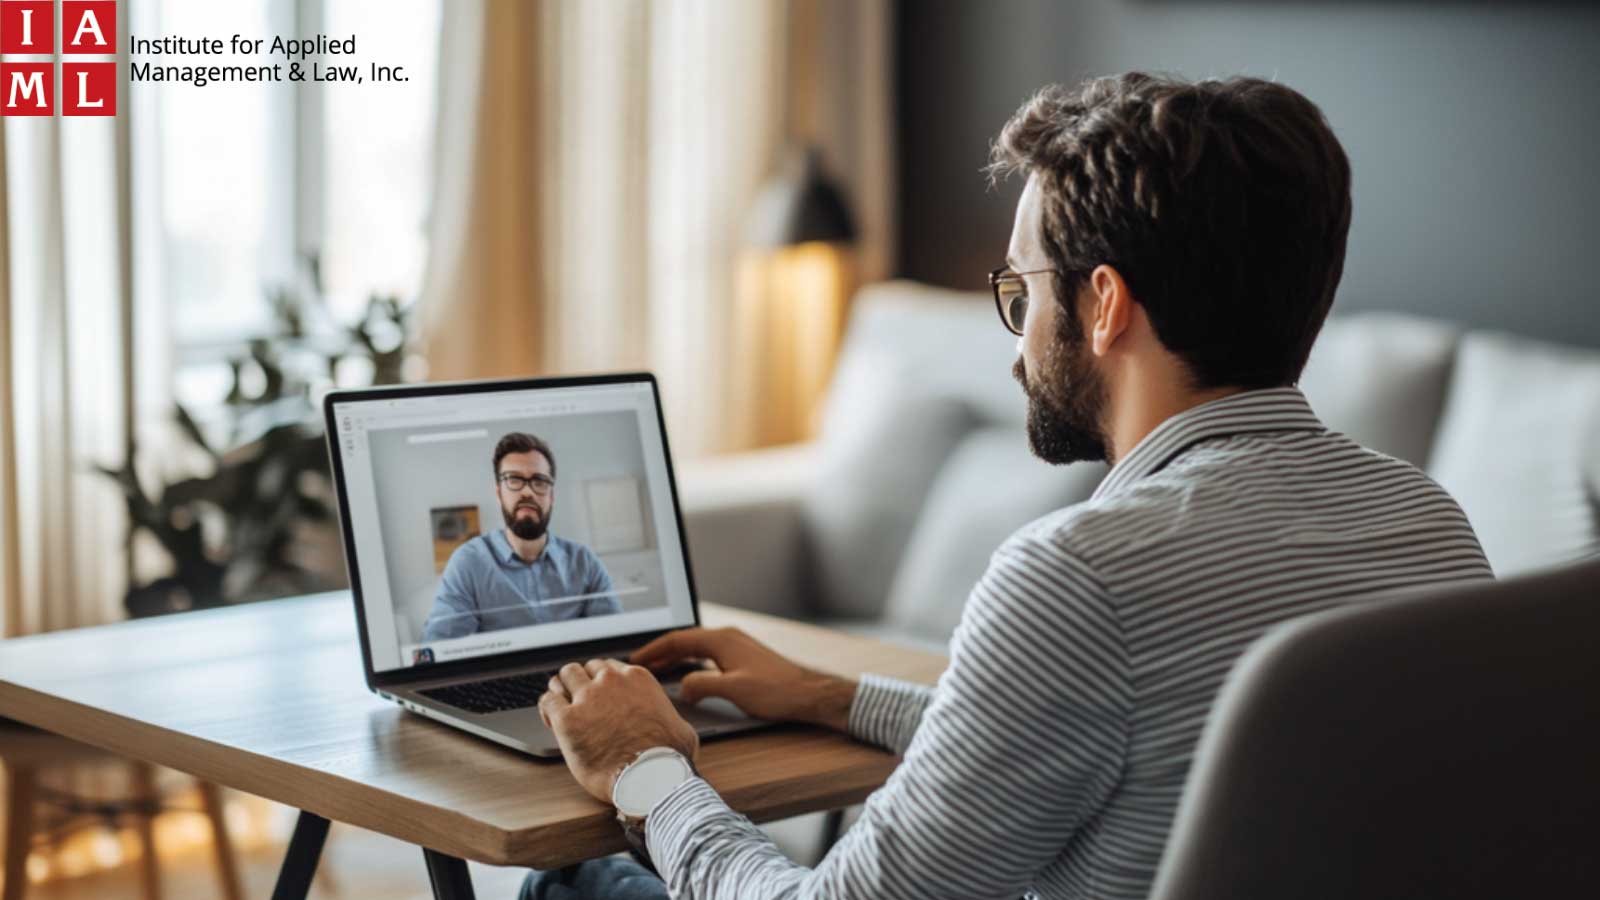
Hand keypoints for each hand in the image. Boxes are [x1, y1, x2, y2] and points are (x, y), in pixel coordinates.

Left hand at [539, 659, 698, 804]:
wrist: (649, 778)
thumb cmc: (667, 758)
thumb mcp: (680, 728)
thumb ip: (670, 720)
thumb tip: (675, 730)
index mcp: (637, 679)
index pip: (609, 667)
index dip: (601, 682)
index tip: (598, 695)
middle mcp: (610, 682)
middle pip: (585, 668)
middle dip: (580, 682)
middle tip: (578, 700)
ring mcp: (587, 698)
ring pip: (564, 676)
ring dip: (561, 688)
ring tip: (560, 703)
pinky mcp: (567, 719)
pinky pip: (547, 700)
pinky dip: (547, 707)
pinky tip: (549, 719)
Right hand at [631, 627, 858, 731]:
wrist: (807, 693)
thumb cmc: (775, 690)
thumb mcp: (733, 689)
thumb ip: (702, 685)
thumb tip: (681, 687)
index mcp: (722, 641)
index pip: (679, 640)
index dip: (654, 649)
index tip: (636, 659)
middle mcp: (728, 638)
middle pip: (686, 641)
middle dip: (661, 652)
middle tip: (640, 664)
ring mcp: (736, 647)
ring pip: (697, 648)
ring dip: (676, 657)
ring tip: (657, 669)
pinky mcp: (743, 658)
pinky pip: (708, 656)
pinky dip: (692, 662)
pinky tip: (688, 674)